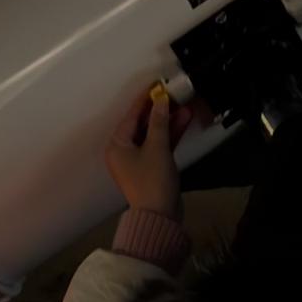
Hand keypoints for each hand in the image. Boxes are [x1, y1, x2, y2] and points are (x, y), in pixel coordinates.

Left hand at [106, 88, 196, 217]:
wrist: (159, 215)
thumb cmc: (152, 181)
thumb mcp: (157, 147)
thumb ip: (159, 122)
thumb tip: (160, 101)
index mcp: (117, 145)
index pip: (131, 116)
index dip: (145, 100)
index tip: (157, 86)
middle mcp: (123, 151)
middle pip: (142, 124)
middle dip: (160, 111)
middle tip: (174, 95)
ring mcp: (137, 161)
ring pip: (153, 135)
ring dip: (168, 122)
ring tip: (184, 107)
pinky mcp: (151, 168)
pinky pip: (159, 146)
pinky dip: (169, 136)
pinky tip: (183, 122)